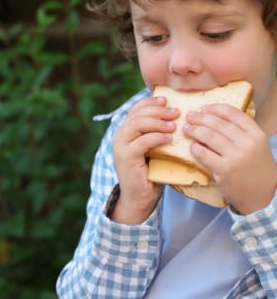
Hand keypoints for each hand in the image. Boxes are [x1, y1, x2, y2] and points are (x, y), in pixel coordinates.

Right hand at [111, 96, 178, 223]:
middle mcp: (120, 136)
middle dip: (158, 110)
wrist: (139, 198)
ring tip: (174, 125)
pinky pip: (142, 142)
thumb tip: (178, 118)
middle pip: (137, 114)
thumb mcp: (154, 149)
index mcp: (125, 131)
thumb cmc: (151, 174)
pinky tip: (169, 138)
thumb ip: (158, 134)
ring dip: (158, 122)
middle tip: (177, 112)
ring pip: (137, 124)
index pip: (136, 109)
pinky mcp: (126, 157)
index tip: (168, 100)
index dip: (151, 102)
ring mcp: (120, 146)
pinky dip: (157, 137)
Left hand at [185, 104, 276, 213]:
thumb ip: (240, 131)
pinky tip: (192, 146)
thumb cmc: (255, 167)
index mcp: (256, 134)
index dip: (214, 108)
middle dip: (200, 118)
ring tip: (186, 129)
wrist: (263, 195)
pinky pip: (203, 153)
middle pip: (218, 123)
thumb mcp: (256, 145)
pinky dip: (194, 147)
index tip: (203, 108)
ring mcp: (236, 157)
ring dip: (194, 130)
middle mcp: (248, 143)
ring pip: (208, 136)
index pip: (233, 113)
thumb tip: (213, 116)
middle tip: (189, 116)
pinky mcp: (224, 170)